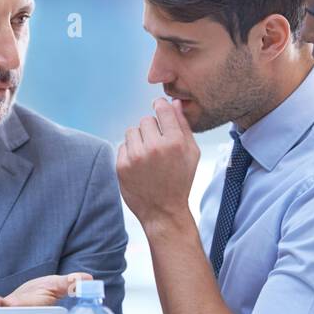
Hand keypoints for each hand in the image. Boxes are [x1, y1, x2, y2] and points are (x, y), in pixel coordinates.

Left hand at [0, 272, 92, 307]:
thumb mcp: (59, 286)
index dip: (10, 308)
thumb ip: (70, 284)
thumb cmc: (51, 292)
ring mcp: (9, 312)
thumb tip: (87, 279)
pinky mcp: (2, 308)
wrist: (43, 294)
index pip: (21, 311)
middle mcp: (18, 313)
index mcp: (31, 308)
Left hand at [116, 97, 199, 229]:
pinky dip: (130, 152)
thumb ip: (183, 126)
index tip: (159, 108)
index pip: (162, 109)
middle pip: (146, 120)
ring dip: (139, 140)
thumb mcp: (191, 153)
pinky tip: (139, 165)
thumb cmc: (180, 181)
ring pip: (132, 131)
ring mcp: (136, 157)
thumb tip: (174, 103)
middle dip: (151, 130)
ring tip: (148, 156)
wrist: (163, 211)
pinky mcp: (122, 165)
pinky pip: (123, 145)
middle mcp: (154, 147)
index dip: (160, 106)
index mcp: (175, 142)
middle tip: (157, 146)